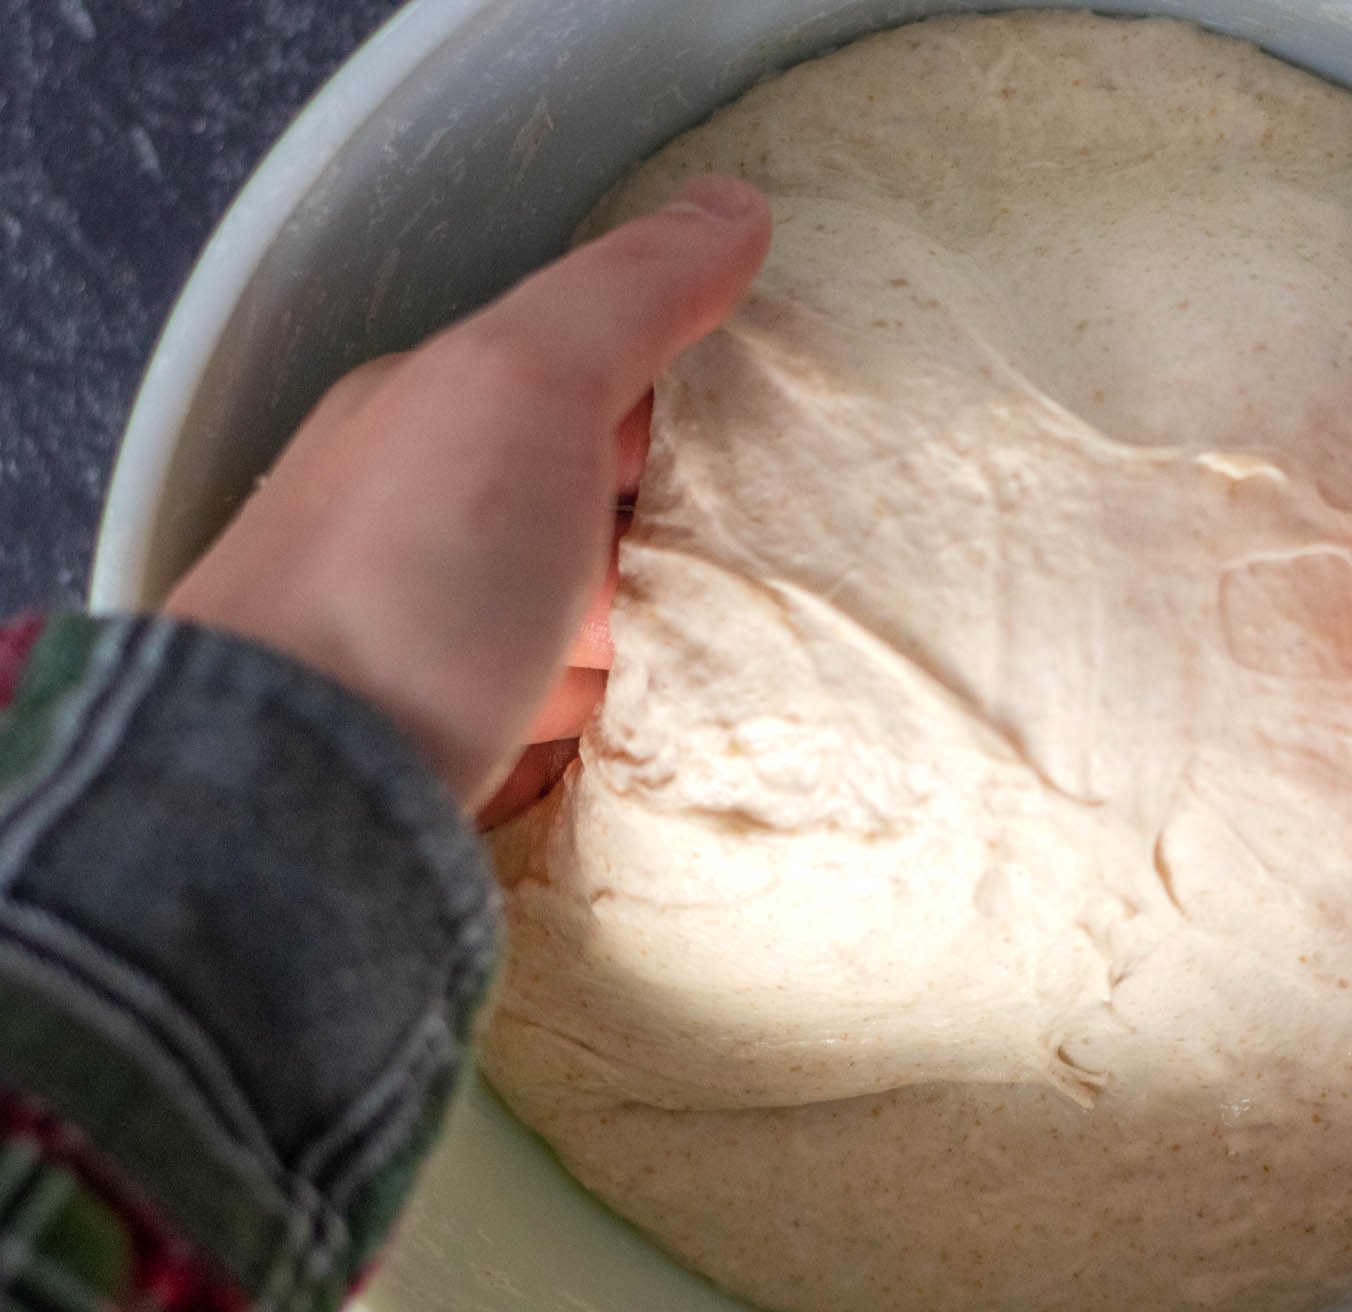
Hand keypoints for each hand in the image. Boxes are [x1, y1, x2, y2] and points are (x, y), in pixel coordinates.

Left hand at [166, 177, 770, 814]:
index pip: (584, 373)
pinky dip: (626, 704)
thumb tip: (734, 205)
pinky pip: (574, 708)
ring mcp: (443, 638)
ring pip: (590, 609)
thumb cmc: (405, 576)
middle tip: (794, 540)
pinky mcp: (465, 745)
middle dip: (689, 514)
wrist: (291, 799)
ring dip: (665, 619)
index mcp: (433, 413)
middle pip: (594, 497)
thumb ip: (627, 296)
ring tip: (759, 632)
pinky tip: (674, 712)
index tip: (785, 424)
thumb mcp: (522, 385)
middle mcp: (429, 521)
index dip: (688, 389)